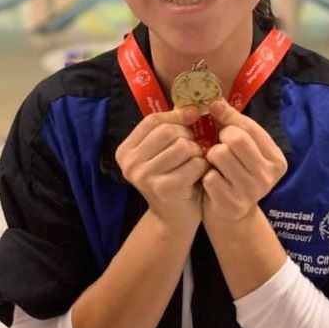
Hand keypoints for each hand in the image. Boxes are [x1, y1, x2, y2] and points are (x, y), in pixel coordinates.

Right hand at [116, 105, 209, 230]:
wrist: (174, 219)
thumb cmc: (173, 178)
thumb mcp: (165, 150)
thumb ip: (172, 126)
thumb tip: (192, 108)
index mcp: (125, 151)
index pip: (152, 120)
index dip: (176, 115)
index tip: (193, 116)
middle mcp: (130, 163)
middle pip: (168, 131)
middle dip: (187, 136)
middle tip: (192, 149)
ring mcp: (144, 177)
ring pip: (183, 146)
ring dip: (196, 152)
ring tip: (194, 163)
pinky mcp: (163, 188)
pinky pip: (193, 164)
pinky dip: (202, 167)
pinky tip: (198, 175)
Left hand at [201, 99, 287, 222]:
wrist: (231, 218)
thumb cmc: (235, 175)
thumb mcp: (243, 150)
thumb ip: (233, 124)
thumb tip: (215, 101)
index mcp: (276, 160)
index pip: (250, 127)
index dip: (229, 119)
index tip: (217, 114)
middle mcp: (268, 176)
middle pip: (235, 139)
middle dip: (221, 138)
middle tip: (220, 146)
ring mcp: (251, 192)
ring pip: (219, 154)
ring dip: (211, 157)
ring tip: (216, 164)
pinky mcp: (231, 204)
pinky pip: (209, 176)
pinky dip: (206, 176)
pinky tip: (211, 182)